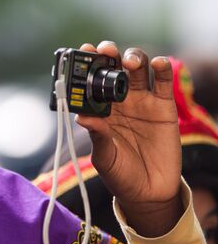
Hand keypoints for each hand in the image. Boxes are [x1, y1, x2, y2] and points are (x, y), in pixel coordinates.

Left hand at [76, 41, 182, 236]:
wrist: (148, 192)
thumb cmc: (119, 173)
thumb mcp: (103, 156)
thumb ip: (97, 135)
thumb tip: (81, 117)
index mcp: (99, 107)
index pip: (90, 78)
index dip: (87, 62)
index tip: (83, 51)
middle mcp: (119, 99)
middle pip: (114, 66)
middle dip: (109, 53)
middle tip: (105, 51)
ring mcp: (141, 101)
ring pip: (138, 69)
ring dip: (134, 57)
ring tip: (129, 62)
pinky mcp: (164, 107)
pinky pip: (163, 82)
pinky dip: (162, 68)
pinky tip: (158, 63)